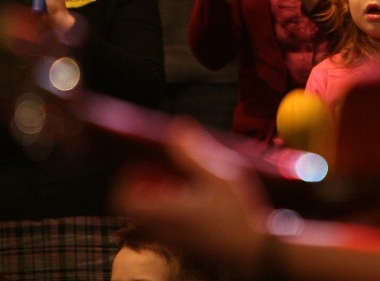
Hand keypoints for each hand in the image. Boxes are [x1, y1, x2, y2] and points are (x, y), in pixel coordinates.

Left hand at [112, 119, 269, 275]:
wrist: (258, 252)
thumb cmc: (239, 214)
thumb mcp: (219, 174)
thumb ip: (192, 152)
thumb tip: (176, 128)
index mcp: (164, 212)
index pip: (121, 199)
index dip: (126, 179)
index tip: (142, 166)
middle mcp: (163, 231)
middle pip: (134, 210)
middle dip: (143, 189)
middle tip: (160, 174)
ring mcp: (174, 243)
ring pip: (150, 222)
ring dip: (157, 202)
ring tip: (180, 186)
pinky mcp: (188, 250)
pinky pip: (166, 231)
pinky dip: (171, 216)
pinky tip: (197, 204)